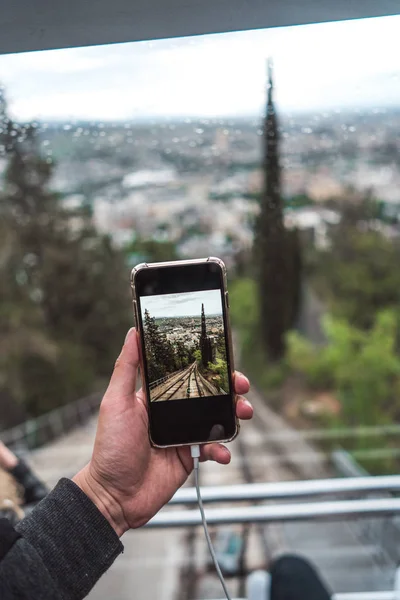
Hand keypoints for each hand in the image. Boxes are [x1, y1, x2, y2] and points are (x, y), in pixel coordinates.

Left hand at [74, 328, 251, 535]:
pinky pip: (213, 448)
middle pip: (209, 394)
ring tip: (243, 415)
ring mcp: (184, 434)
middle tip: (242, 388)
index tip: (226, 361)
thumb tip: (133, 332)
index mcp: (158, 396)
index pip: (188, 373)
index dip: (209, 367)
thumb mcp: (116, 402)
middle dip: (231, 389)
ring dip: (234, 415)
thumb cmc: (111, 447)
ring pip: (217, 419)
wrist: (114, 495)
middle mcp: (173, 412)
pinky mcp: (190, 456)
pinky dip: (222, 450)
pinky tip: (222, 453)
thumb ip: (126, 367)